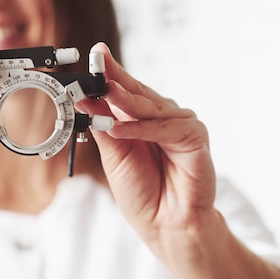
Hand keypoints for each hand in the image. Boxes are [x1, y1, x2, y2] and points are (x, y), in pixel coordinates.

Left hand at [76, 43, 216, 260]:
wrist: (164, 224)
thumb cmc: (141, 192)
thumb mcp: (113, 155)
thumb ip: (103, 125)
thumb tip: (84, 98)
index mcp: (141, 119)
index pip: (124, 90)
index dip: (110, 72)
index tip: (95, 54)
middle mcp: (162, 117)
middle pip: (136, 92)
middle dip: (114, 79)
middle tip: (96, 65)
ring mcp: (180, 124)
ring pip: (150, 106)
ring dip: (124, 101)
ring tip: (103, 93)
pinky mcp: (195, 137)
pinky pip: (166, 127)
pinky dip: (143, 128)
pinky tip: (119, 128)